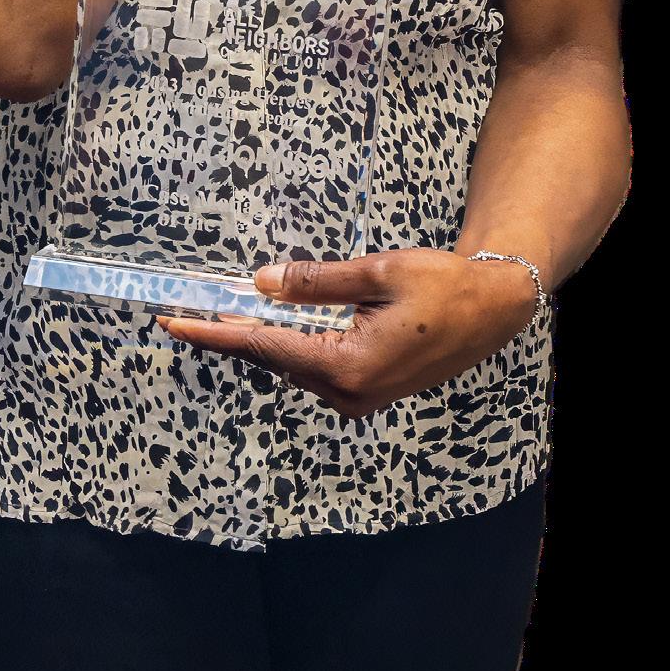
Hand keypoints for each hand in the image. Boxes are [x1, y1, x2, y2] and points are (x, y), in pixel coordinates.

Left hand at [156, 248, 541, 418]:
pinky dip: (294, 344)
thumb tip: (263, 282)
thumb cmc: (444, 286)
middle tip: (191, 311)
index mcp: (348, 366)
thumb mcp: (377, 272)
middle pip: (274, 359)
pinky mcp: (368, 392)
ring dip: (265, 338)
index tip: (175, 324)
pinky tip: (277, 323)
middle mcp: (349, 392)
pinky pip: (317, 367)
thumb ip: (316, 281)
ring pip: (294, 364)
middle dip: (234, 334)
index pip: (265, 347)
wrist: (494, 309)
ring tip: (227, 313)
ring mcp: (359, 398)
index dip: (215, 333)